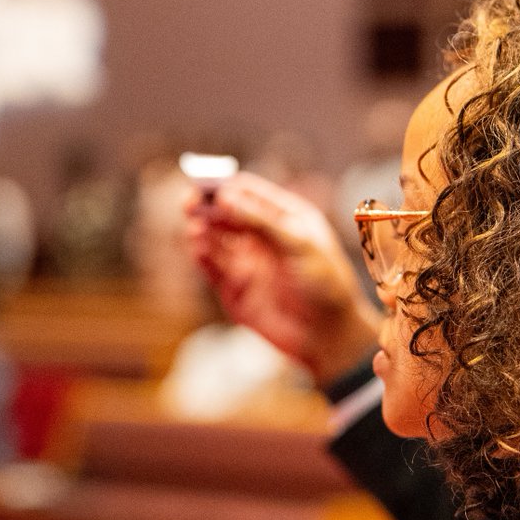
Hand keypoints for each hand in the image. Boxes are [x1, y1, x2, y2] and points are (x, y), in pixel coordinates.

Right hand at [185, 172, 382, 386]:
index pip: (246, 192)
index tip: (209, 185)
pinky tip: (198, 248)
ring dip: (202, 230)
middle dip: (206, 206)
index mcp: (282, 217)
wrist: (328, 334)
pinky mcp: (234, 288)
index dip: (226, 186)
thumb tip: (225, 197)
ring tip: (196, 228)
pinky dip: (202, 256)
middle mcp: (260, 236)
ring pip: (214, 238)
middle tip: (190, 202)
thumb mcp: (299, 244)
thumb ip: (262, 221)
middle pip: (224, 212)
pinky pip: (211, 267)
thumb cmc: (325, 284)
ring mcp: (246, 262)